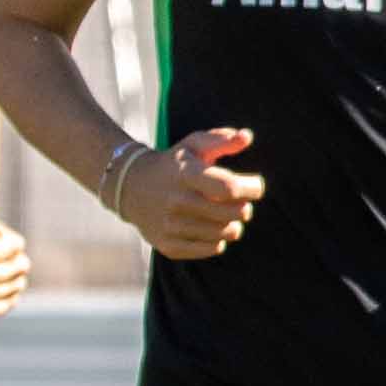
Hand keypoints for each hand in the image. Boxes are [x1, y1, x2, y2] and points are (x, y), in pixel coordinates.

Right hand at [116, 128, 262, 261]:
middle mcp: (177, 201)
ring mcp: (171, 226)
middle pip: (234, 213)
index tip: (254, 185)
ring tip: (224, 213)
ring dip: (233, 223)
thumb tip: (246, 137)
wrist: (131, 188)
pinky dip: (219, 239)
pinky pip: (213, 248)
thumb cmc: (174, 164)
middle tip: (239, 201)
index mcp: (186, 174)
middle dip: (245, 206)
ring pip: (227, 232)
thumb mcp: (193, 145)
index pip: (230, 188)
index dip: (252, 188)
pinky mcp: (169, 245)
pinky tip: (210, 226)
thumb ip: (221, 139)